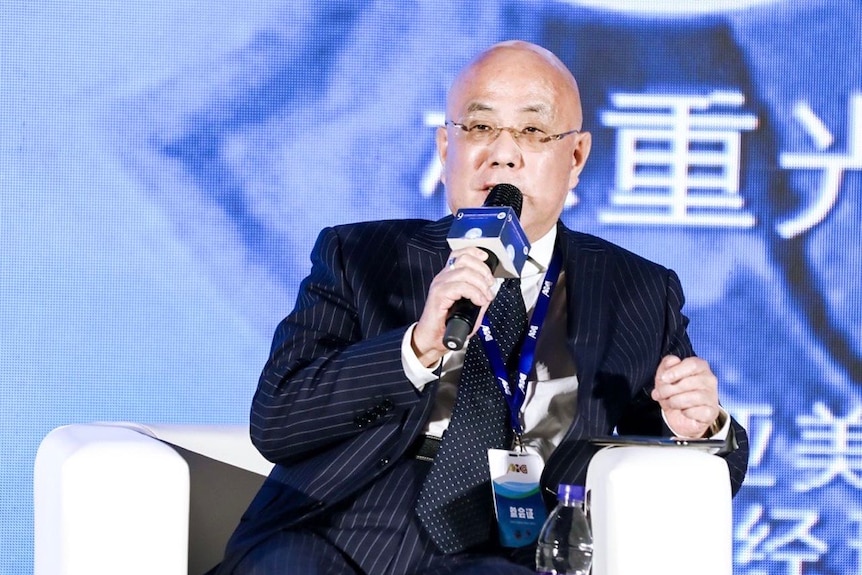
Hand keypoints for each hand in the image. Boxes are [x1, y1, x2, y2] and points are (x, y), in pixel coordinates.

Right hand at [410, 247, 495, 366]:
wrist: (432, 340)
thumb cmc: (447, 325)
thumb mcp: (469, 310)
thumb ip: (479, 298)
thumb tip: (490, 291)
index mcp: (448, 277)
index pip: (460, 254)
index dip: (474, 252)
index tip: (486, 258)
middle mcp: (443, 278)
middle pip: (465, 260)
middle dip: (483, 270)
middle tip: (489, 285)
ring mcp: (439, 285)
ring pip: (464, 272)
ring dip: (480, 284)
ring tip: (485, 296)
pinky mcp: (438, 295)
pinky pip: (460, 287)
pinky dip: (474, 293)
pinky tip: (479, 301)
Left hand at [651, 355, 719, 438]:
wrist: (679, 416)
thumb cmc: (674, 392)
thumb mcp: (665, 376)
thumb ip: (667, 364)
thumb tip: (673, 361)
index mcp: (700, 366)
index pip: (693, 364)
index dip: (676, 371)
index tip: (663, 378)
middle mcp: (709, 380)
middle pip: (688, 382)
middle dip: (668, 389)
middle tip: (659, 394)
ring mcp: (712, 396)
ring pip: (692, 397)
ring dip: (675, 401)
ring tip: (670, 403)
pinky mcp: (711, 412)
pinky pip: (695, 411)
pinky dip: (685, 412)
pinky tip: (684, 411)